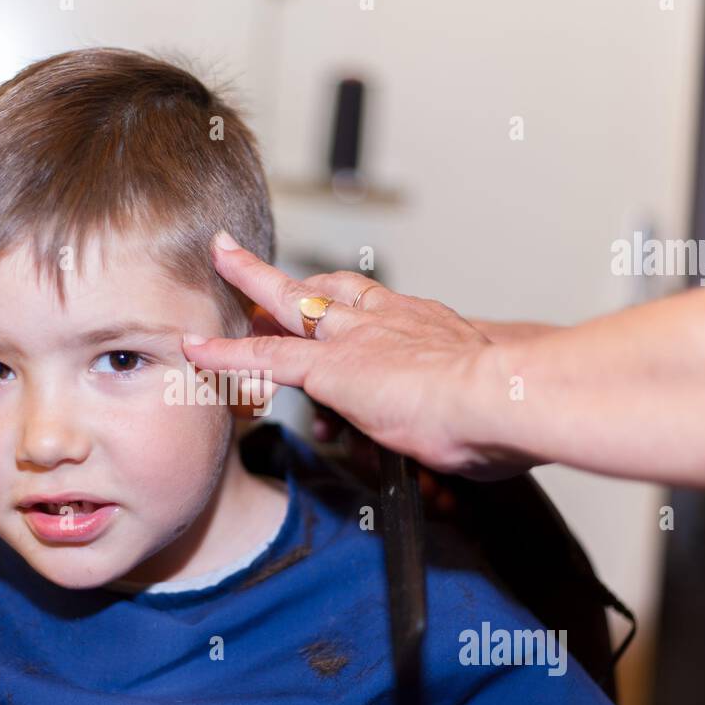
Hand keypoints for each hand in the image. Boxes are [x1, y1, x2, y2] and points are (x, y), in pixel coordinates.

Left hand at [182, 232, 540, 478]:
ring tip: (220, 263)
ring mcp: (353, 339)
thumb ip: (469, 416)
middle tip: (255, 258)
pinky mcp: (328, 368)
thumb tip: (477, 446)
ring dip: (249, 285)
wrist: (503, 398)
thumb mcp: (487, 404)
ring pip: (286, 304)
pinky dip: (225, 354)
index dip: (344, 302)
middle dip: (290, 274)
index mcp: (424, 326)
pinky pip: (262, 359)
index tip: (330, 301)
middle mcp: (385, 320)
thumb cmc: (510, 409)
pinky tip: (194, 350)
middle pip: (323, 288)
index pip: (371, 306)